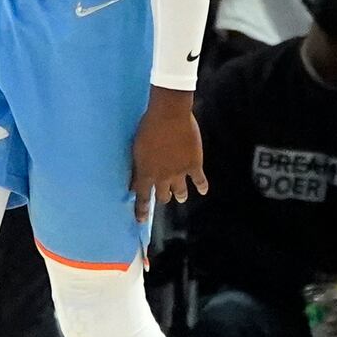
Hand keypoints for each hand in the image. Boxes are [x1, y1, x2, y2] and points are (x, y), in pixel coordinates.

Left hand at [129, 90, 207, 217]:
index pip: (142, 198)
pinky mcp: (194, 164)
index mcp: (146, 173)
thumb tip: (133, 184)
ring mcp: (180, 173)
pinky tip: (203, 191)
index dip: (141, 211)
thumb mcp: (136, 149)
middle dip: (163, 197)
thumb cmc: (147, 127)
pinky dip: (201, 187)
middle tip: (165, 196)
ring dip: (180, 195)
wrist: (169, 115)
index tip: (141, 221)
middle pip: (163, 196)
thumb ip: (136, 168)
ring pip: (180, 192)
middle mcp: (163, 178)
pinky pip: (199, 181)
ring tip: (181, 197)